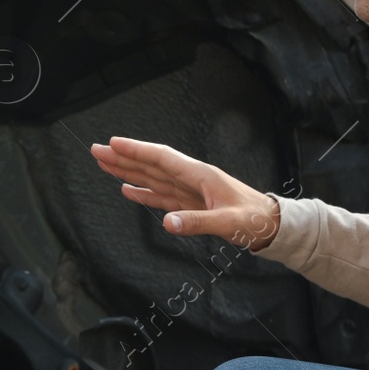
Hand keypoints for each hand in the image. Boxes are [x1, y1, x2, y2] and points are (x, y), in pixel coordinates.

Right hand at [89, 135, 281, 249]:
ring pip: (152, 178)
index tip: (113, 143)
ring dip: (128, 171)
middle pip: (151, 165)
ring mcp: (189, 191)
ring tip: (105, 165)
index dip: (136, 150)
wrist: (272, 226)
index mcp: (200, 175)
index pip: (162, 158)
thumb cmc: (255, 220)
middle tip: (96, 150)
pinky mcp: (190, 205)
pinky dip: (143, 192)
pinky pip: (161, 196)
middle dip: (123, 157)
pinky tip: (127, 190)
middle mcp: (191, 179)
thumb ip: (197, 222)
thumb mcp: (229, 222)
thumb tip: (166, 223)